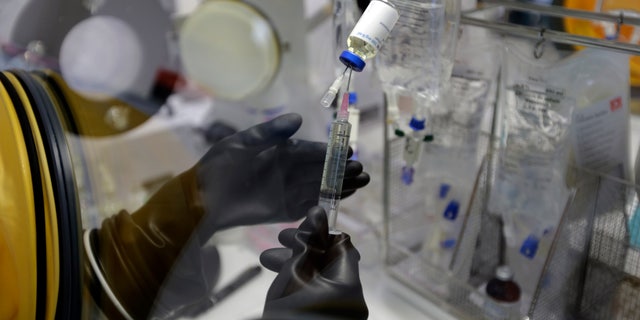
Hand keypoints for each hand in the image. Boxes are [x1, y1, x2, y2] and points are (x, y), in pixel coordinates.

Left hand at [193, 113, 369, 236]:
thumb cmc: (217, 168)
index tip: (348, 151)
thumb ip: (268, 133)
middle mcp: (288, 170)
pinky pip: (309, 206)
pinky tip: (344, 198)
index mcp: (279, 151)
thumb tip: (298, 118)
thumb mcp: (240, 144)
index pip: (309, 151)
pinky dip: (326, 202)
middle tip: (362, 170)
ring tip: (362, 182)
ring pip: (319, 187)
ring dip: (340, 185)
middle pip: (320, 169)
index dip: (329, 152)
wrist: (201, 201)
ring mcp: (288, 190)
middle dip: (341, 169)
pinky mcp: (285, 210)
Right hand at [259, 206, 367, 319]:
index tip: (297, 228)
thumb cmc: (291, 316)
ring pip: (319, 279)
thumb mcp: (295, 274)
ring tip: (267, 261)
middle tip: (278, 240)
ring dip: (294, 266)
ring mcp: (339, 314)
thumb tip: (318, 212)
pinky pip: (316, 296)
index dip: (319, 232)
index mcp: (349, 284)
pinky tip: (277, 282)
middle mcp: (350, 300)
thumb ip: (307, 242)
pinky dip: (299, 286)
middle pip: (329, 261)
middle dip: (301, 248)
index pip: (342, 246)